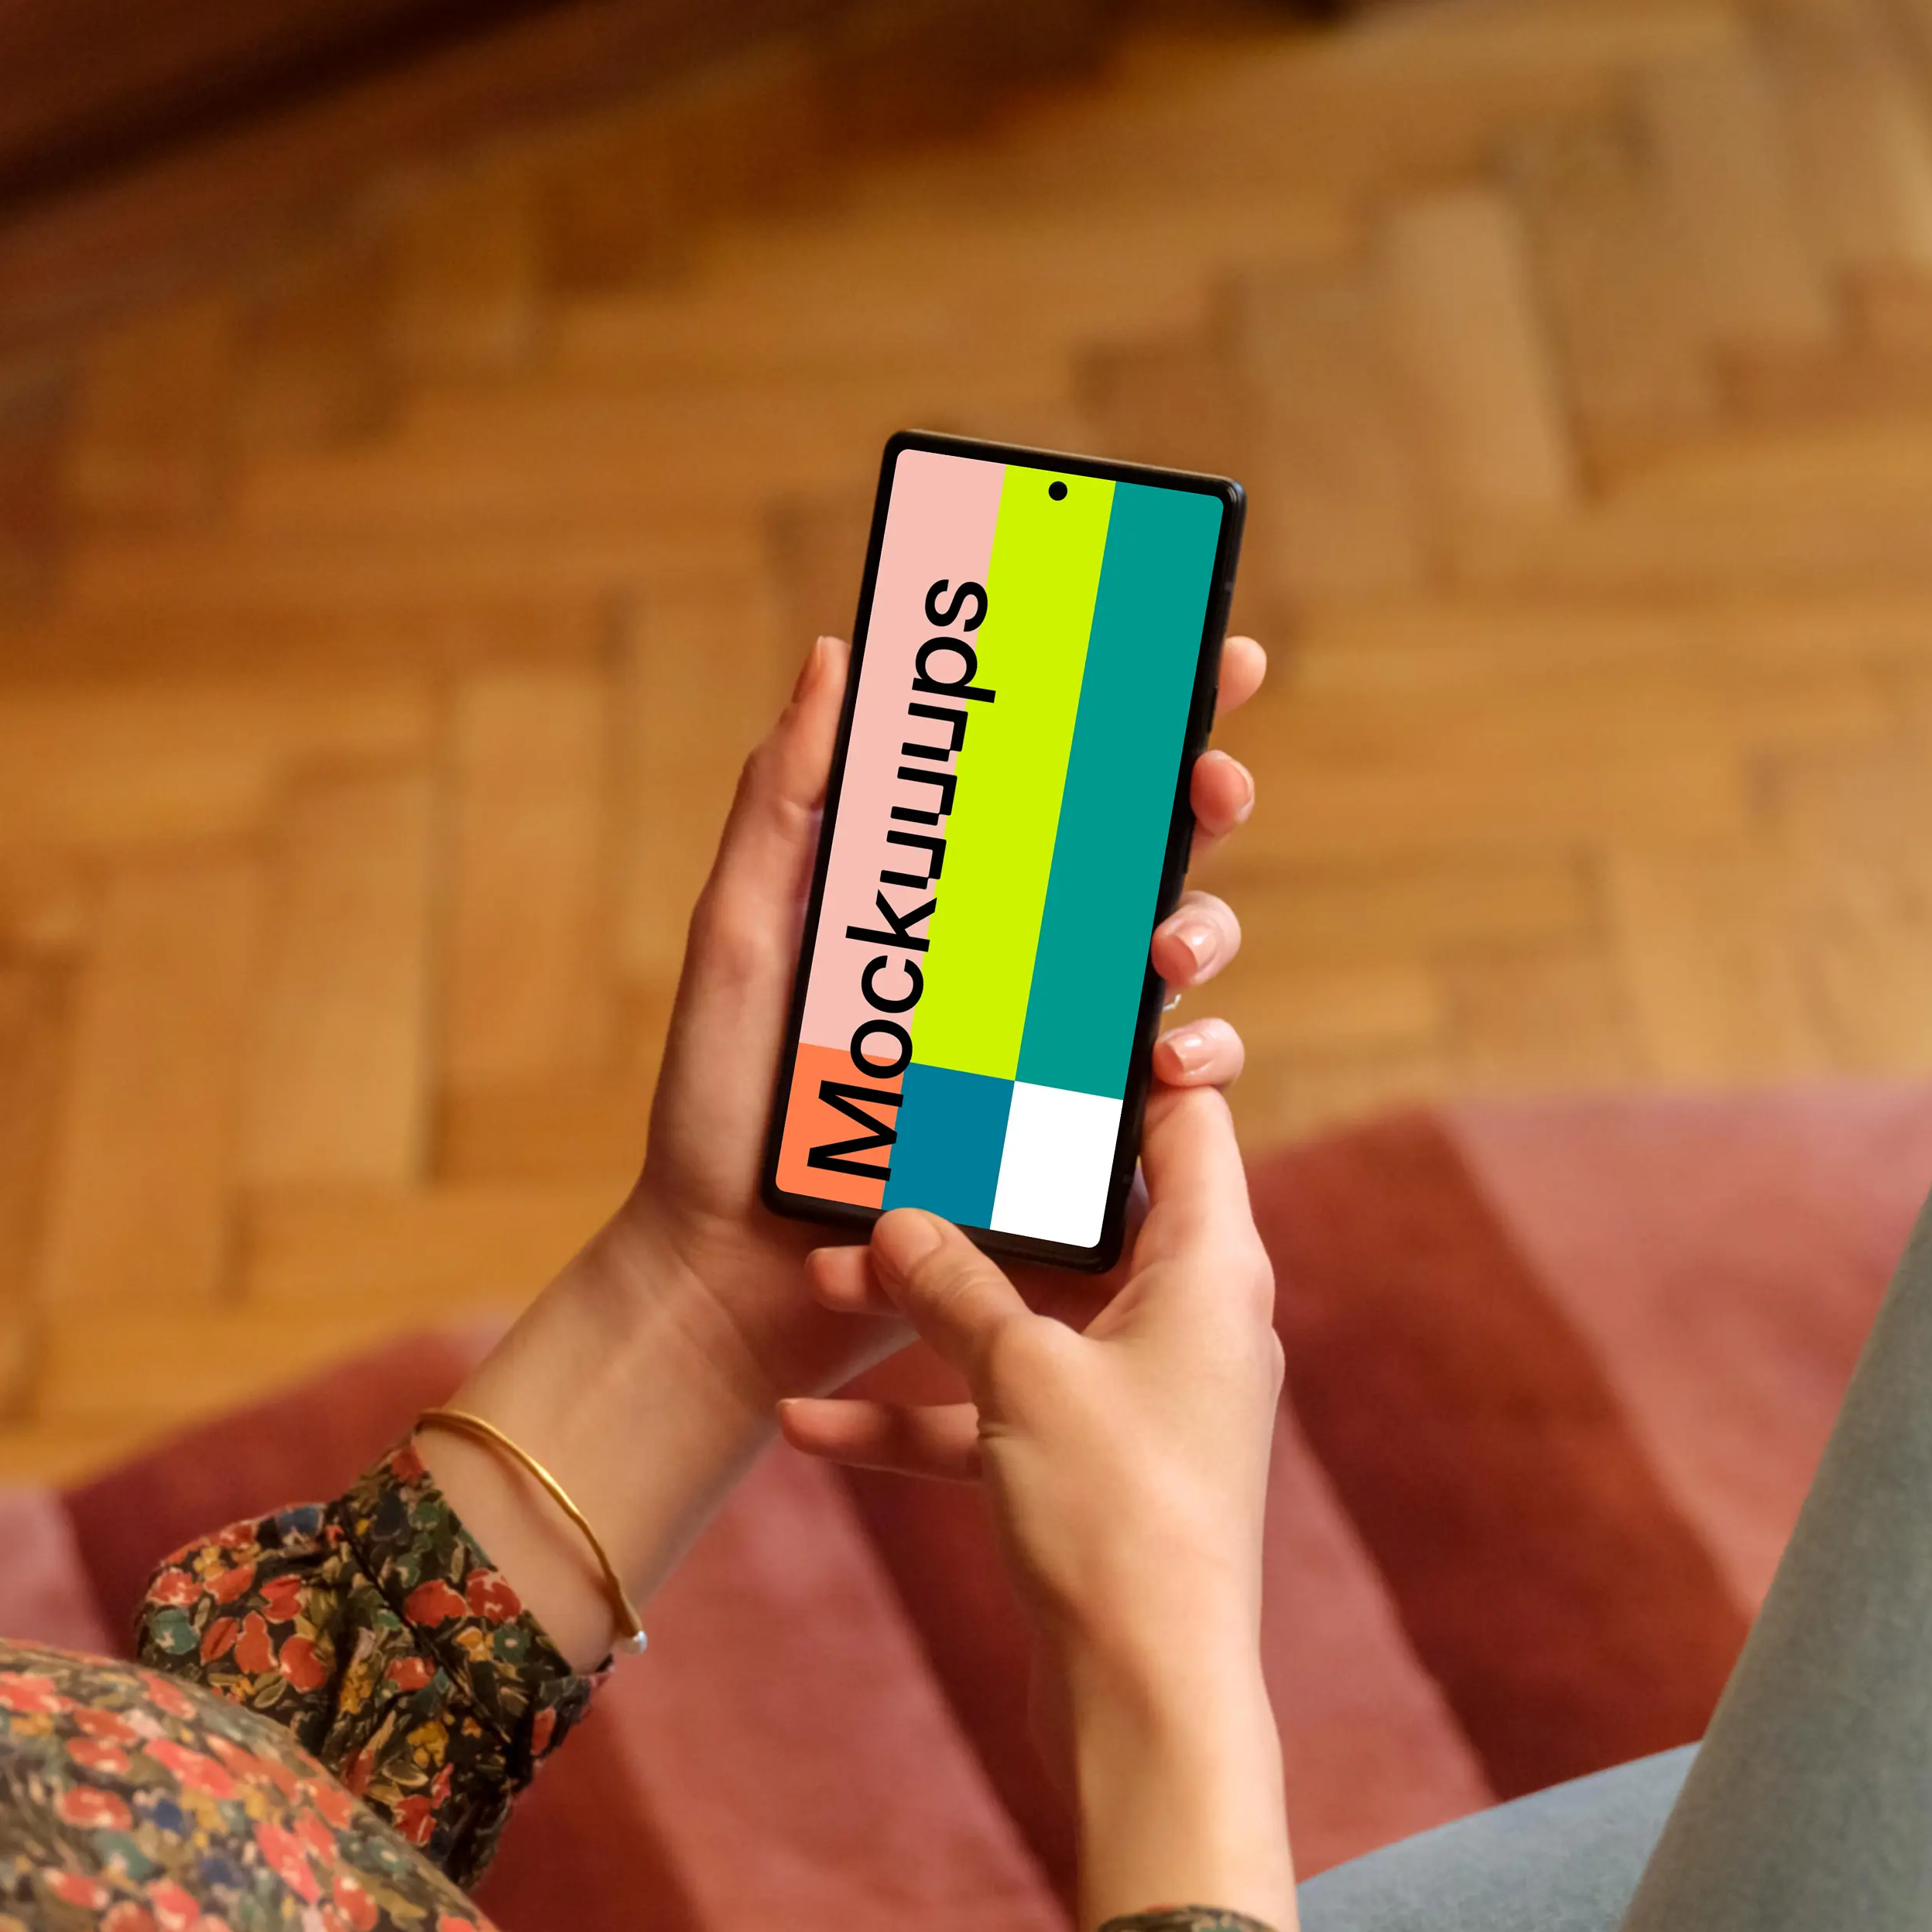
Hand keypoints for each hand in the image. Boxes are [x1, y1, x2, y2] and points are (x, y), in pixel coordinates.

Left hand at [623, 629, 1271, 1406]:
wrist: (728, 1275)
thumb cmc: (721, 1106)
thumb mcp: (745, 936)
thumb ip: (784, 805)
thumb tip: (838, 655)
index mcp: (947, 896)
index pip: (1056, 785)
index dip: (1140, 715)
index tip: (1205, 657)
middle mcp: (1015, 964)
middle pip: (1142, 857)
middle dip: (1201, 804)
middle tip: (1210, 788)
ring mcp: (1053, 1053)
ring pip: (1173, 969)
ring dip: (1202, 935)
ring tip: (1167, 952)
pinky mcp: (1074, 1144)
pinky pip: (1168, 1102)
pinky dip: (1195, 1068)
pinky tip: (1169, 1066)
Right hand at [778, 1089, 1297, 1931]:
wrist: (1145, 1701)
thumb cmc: (1118, 1518)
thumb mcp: (1020, 1376)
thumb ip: (954, 1285)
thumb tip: (898, 1222)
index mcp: (1212, 1266)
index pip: (1188, 1118)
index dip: (1128, 1056)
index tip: (1048, 1009)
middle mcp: (1190, 1321)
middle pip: (1083, 1216)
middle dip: (973, 1192)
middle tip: (893, 1136)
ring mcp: (1140, 1401)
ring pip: (1021, 1320)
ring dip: (921, 1307)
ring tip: (814, 1279)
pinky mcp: (1092, 1475)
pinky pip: (993, 1418)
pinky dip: (913, 1415)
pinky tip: (805, 1418)